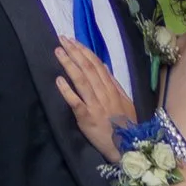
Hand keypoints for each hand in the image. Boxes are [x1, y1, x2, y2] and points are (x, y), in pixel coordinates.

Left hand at [53, 35, 132, 162]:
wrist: (127, 146)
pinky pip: (75, 102)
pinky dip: (67, 90)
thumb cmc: (125, 125)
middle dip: (74, 52)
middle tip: (62, 39)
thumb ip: (115, 84)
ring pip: (81, 80)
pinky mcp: (86, 118)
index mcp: (112, 89)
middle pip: (88, 68)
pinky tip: (58, 80)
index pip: (97, 65)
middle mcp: (103, 93)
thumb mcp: (125, 102)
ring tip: (58, 52)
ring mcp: (95, 105)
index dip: (84, 52)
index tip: (74, 41)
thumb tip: (105, 67)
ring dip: (69, 64)